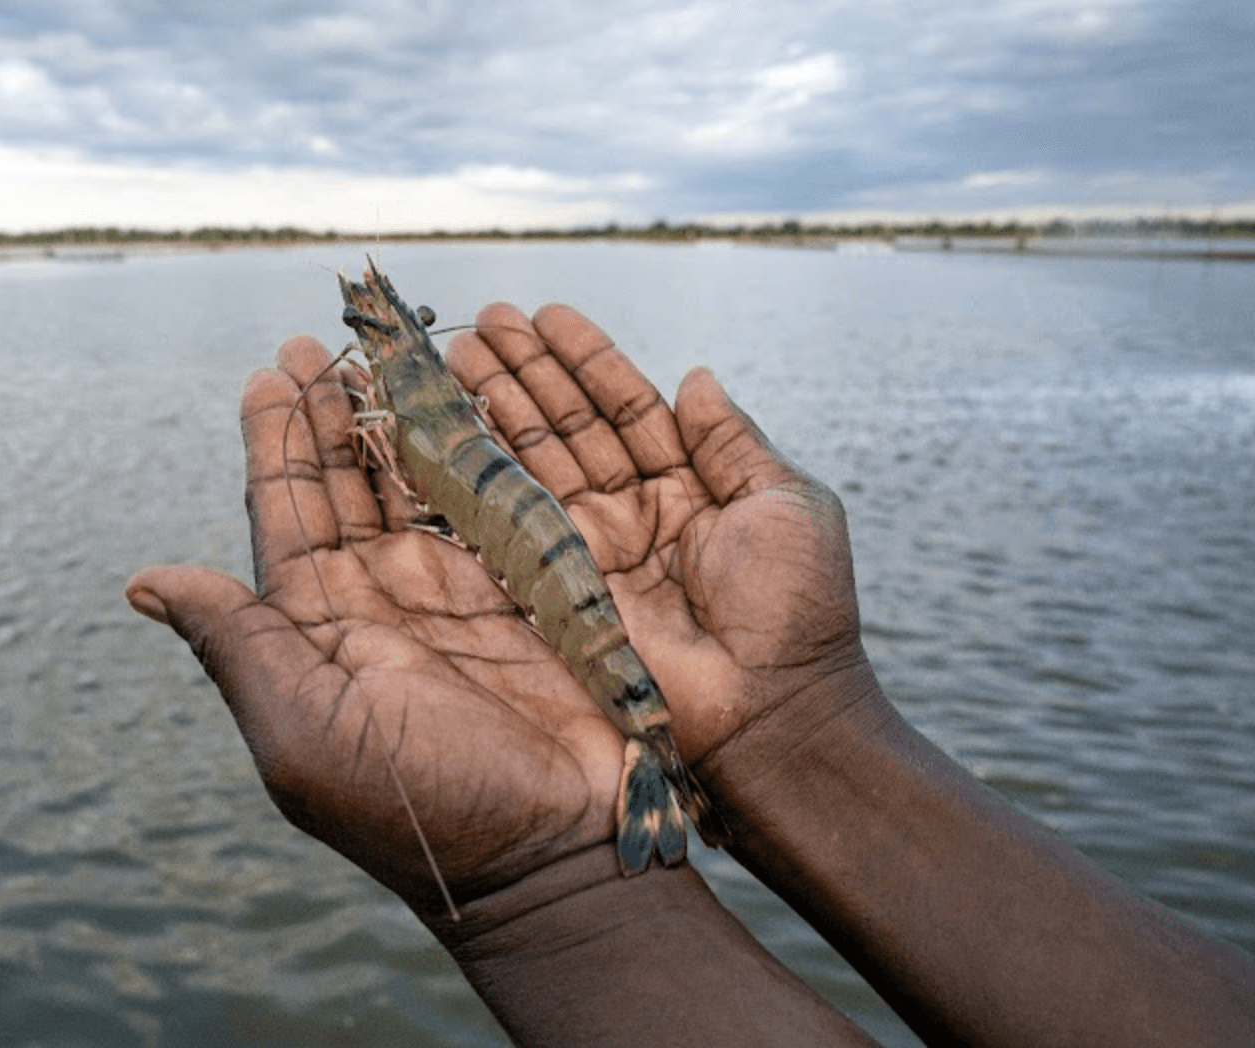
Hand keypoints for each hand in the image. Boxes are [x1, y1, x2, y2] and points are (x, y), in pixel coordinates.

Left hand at [126, 336, 631, 917]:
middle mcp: (382, 601)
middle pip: (348, 483)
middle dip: (331, 413)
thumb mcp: (305, 734)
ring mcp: (459, 591)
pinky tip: (463, 400)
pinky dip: (477, 446)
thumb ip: (236, 646)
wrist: (552, 854)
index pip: (285, 514)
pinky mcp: (530, 587)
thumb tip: (141, 580)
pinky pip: (493, 498)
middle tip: (320, 341)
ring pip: (417, 480)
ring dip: (399, 417)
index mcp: (319, 630)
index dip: (274, 441)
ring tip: (381, 352)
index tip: (266, 370)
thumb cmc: (420, 808)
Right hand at [446, 305, 879, 797]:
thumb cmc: (798, 608)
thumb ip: (733, 440)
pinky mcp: (560, 590)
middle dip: (526, 371)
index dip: (586, 360)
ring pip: (535, 461)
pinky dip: (485, 470)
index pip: (627, 407)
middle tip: (483, 320)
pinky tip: (456, 422)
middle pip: (568, 426)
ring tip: (458, 349)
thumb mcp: (785, 503)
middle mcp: (633, 511)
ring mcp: (593, 549)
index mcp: (691, 486)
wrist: (772, 708)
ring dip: (496, 403)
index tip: (546, 314)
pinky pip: (516, 518)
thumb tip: (697, 375)